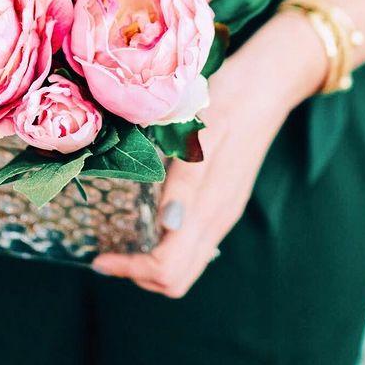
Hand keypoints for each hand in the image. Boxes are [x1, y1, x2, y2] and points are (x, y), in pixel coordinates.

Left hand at [92, 12, 325, 296]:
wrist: (264, 86)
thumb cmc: (227, 103)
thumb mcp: (201, 136)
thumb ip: (185, 184)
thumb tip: (166, 226)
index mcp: (210, 208)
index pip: (169, 269)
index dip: (131, 269)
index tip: (100, 256)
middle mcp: (218, 219)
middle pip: (177, 278)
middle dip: (138, 274)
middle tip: (108, 253)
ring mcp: (223, 212)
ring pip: (186, 265)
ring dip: (151, 264)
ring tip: (121, 241)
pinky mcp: (224, 201)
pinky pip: (193, 244)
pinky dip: (165, 247)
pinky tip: (147, 220)